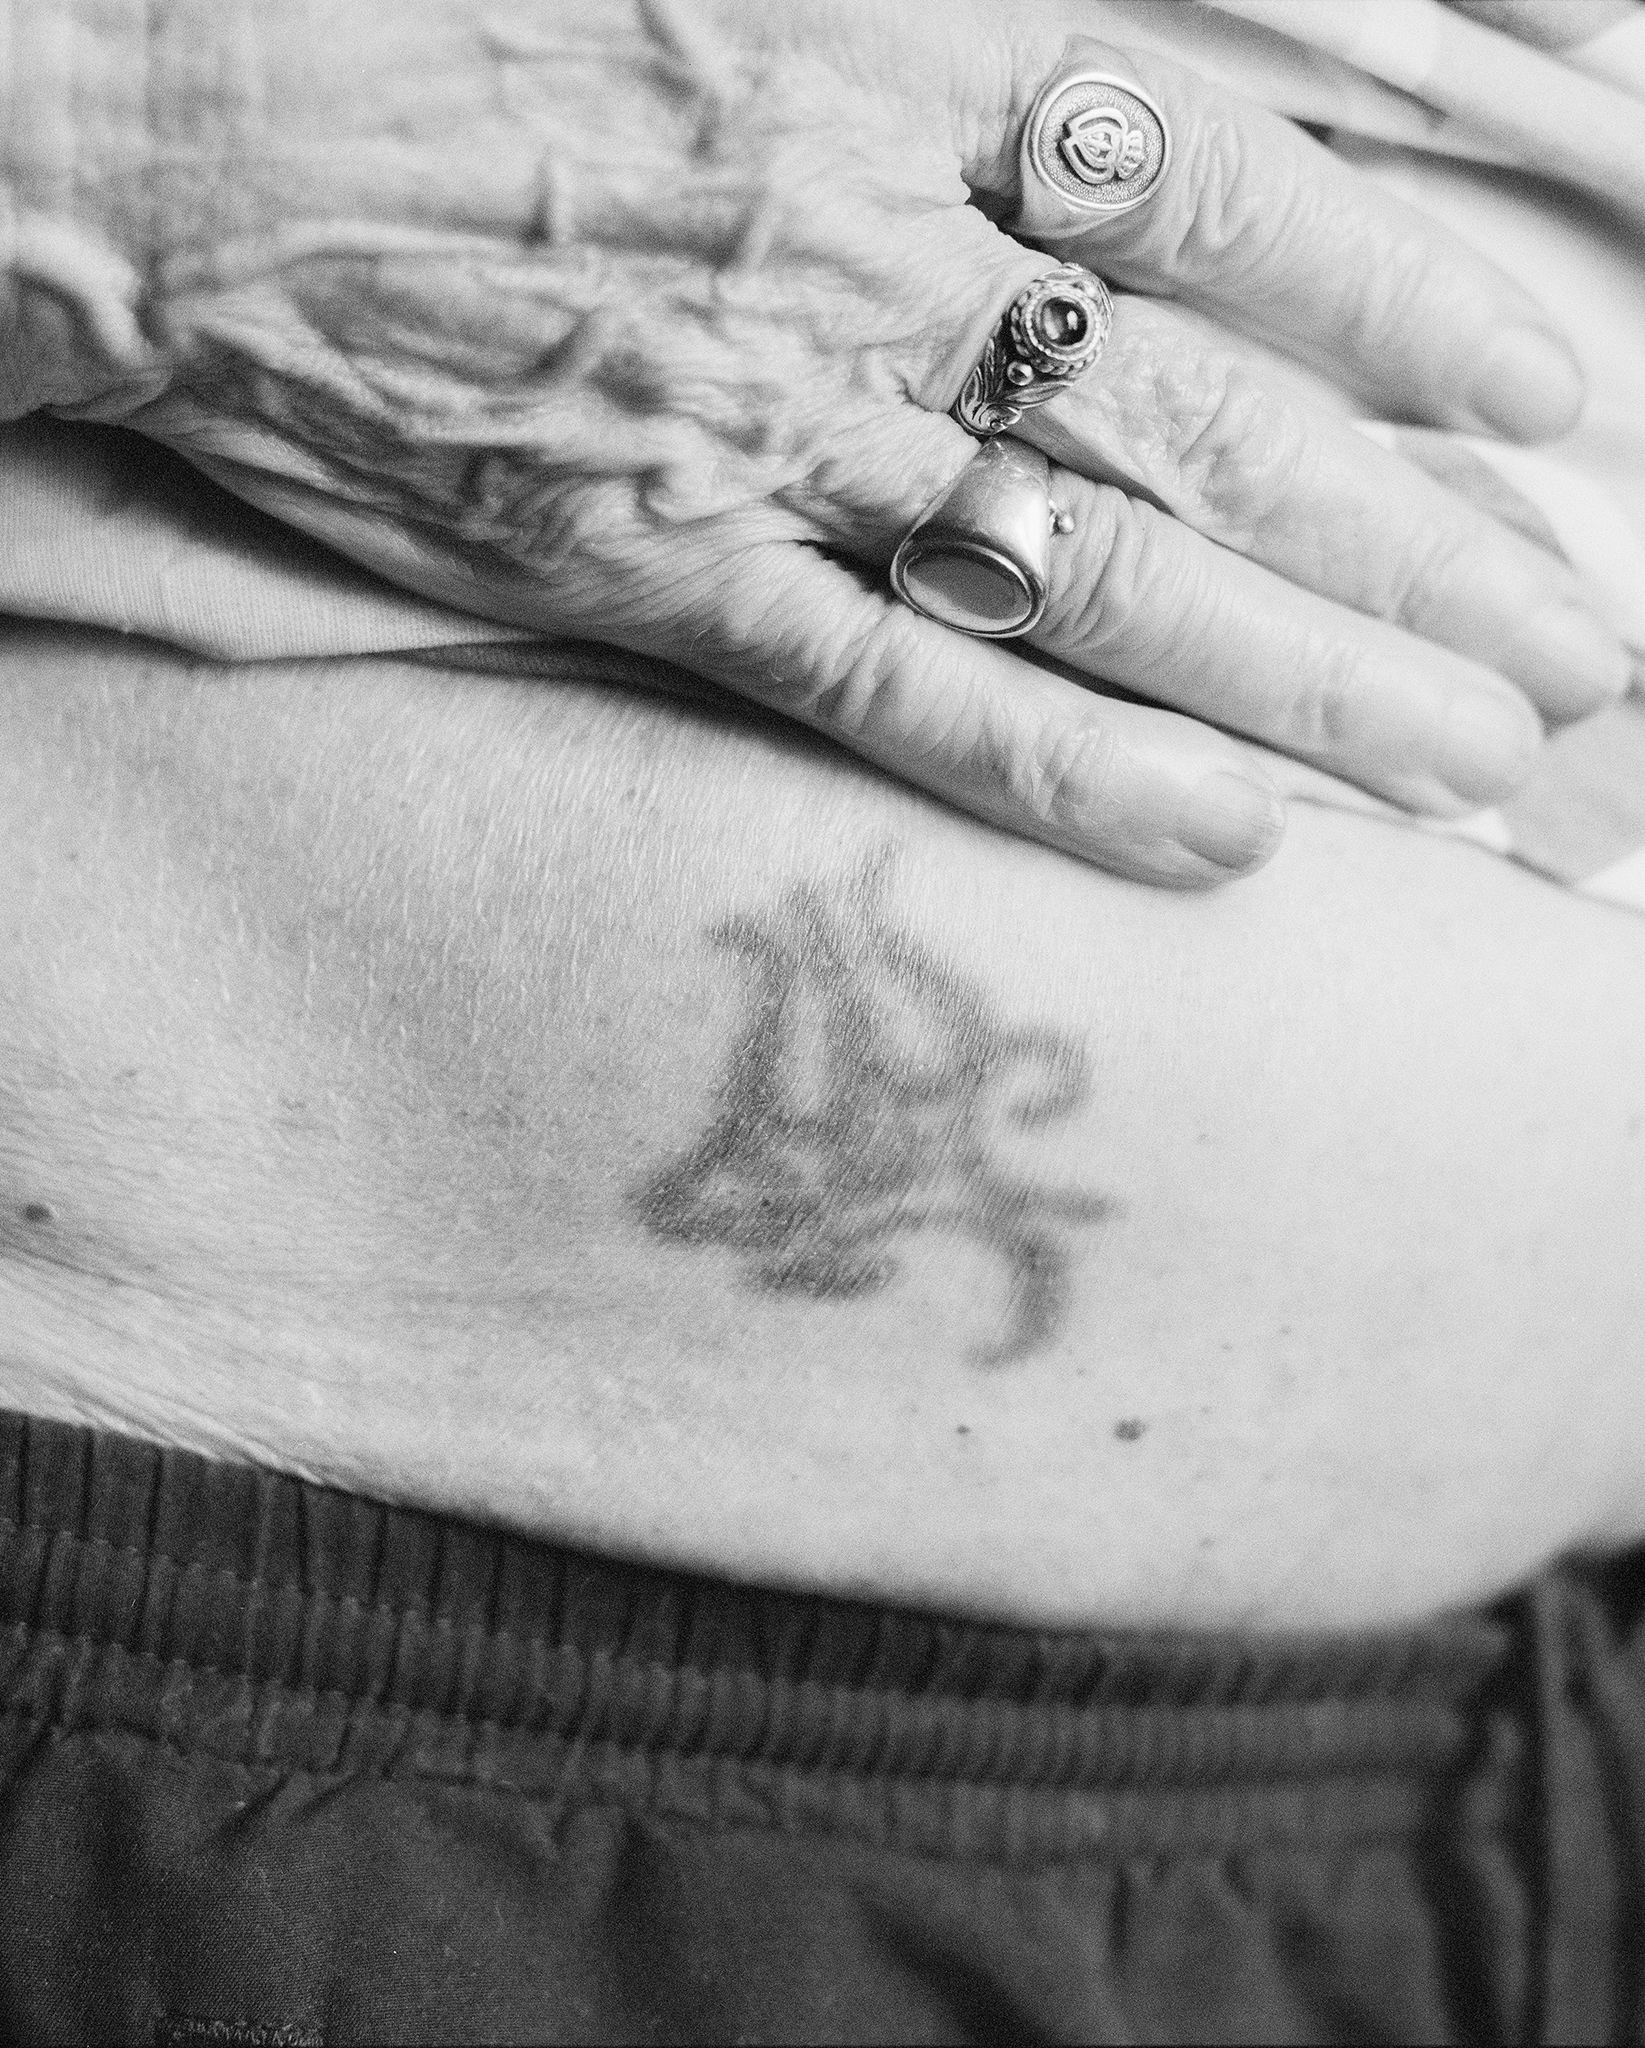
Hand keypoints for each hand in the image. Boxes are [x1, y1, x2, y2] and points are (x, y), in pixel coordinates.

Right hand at [35, 0, 1629, 882]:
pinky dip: (1067, 771)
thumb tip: (1148, 90)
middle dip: (1417, 546)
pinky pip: (897, 689)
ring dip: (1302, 681)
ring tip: (1466, 774)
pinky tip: (1225, 844)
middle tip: (1569, 655)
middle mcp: (867, 248)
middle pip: (1213, 418)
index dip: (1414, 303)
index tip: (1554, 403)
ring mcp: (766, 425)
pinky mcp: (657, 568)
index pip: (1231, 193)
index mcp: (902, 52)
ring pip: (1097, 572)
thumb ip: (979, 15)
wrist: (185, 127)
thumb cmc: (456, 3)